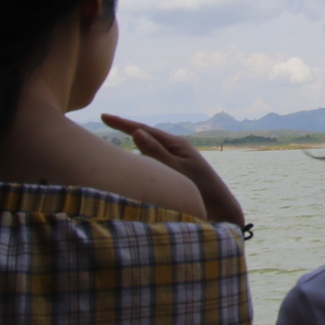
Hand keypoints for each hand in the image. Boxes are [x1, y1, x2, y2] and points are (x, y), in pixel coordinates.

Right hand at [101, 114, 247, 231]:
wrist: (220, 208)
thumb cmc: (201, 189)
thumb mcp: (176, 170)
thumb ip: (155, 153)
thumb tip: (136, 132)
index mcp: (176, 144)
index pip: (144, 130)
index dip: (122, 123)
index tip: (104, 116)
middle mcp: (175, 148)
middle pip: (146, 135)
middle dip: (126, 128)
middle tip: (105, 120)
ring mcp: (175, 159)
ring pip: (149, 148)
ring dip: (133, 142)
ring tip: (113, 136)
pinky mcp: (175, 171)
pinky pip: (153, 160)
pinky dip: (140, 158)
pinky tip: (133, 161)